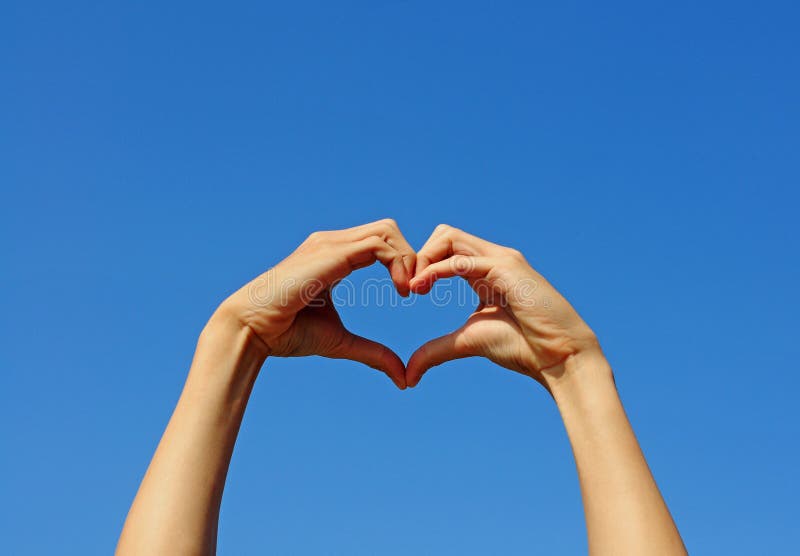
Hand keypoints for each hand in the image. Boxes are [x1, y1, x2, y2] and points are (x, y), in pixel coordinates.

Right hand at [216, 219, 415, 388]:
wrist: (252, 330)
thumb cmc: (287, 332)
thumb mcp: (340, 342)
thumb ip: (372, 353)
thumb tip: (403, 378)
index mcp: (335, 256)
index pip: (381, 242)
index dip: (404, 262)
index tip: (412, 294)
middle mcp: (333, 243)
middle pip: (388, 229)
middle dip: (412, 256)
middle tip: (418, 290)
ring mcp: (329, 244)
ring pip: (386, 230)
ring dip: (408, 258)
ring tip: (409, 291)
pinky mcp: (329, 253)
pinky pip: (377, 244)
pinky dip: (397, 262)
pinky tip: (399, 290)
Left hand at [406, 225, 599, 388]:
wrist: (559, 356)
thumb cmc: (522, 347)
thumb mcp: (469, 342)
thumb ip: (437, 350)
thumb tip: (409, 375)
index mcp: (484, 271)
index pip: (445, 249)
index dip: (422, 264)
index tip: (408, 292)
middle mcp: (492, 258)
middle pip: (444, 234)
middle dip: (420, 255)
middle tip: (408, 287)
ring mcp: (501, 260)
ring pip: (450, 237)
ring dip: (425, 258)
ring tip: (414, 287)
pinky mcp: (507, 268)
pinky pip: (462, 260)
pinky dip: (437, 270)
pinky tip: (423, 287)